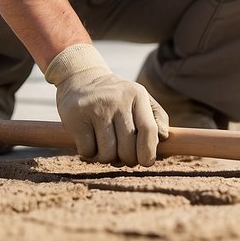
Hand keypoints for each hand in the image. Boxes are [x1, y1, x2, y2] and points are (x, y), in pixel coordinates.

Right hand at [44, 44, 168, 165]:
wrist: (81, 78)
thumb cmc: (116, 97)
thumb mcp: (139, 98)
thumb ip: (156, 117)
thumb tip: (163, 137)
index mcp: (137, 95)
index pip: (148, 129)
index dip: (149, 152)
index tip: (146, 162)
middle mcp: (117, 100)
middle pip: (127, 148)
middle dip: (127, 159)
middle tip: (123, 156)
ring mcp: (96, 108)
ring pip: (107, 153)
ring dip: (107, 158)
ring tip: (106, 146)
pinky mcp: (76, 117)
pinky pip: (88, 152)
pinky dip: (90, 154)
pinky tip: (90, 141)